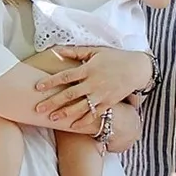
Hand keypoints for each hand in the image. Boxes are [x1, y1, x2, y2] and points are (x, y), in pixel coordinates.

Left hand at [34, 46, 151, 120]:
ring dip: (66, 113)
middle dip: (53, 102)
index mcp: (88, 69)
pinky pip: (95, 114)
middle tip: (39, 109)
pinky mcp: (109, 103)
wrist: (137, 68)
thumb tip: (57, 50)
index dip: (51, 81)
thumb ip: (76, 52)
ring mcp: (101, 95)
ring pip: (80, 107)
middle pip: (70, 94)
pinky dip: (84, 121)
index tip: (37, 87)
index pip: (65, 76)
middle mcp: (93, 83)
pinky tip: (73, 126)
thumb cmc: (114, 57)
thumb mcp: (95, 51)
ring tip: (52, 119)